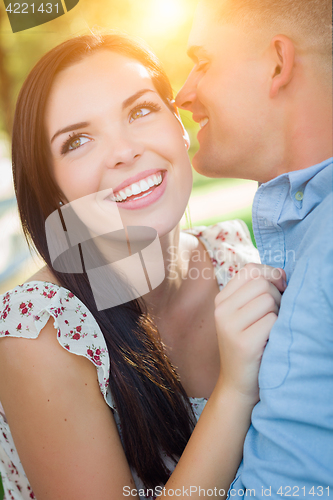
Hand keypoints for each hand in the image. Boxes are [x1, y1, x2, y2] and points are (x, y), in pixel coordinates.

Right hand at [214, 263, 286, 403]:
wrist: (238, 383)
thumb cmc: (249, 344)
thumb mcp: (245, 313)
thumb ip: (257, 290)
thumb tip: (281, 274)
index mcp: (221, 299)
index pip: (250, 269)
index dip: (270, 274)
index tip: (279, 289)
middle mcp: (221, 309)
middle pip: (262, 283)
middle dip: (277, 296)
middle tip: (274, 316)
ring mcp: (229, 326)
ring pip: (268, 300)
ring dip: (278, 313)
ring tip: (270, 329)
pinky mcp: (243, 343)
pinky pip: (272, 321)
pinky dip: (277, 330)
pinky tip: (269, 341)